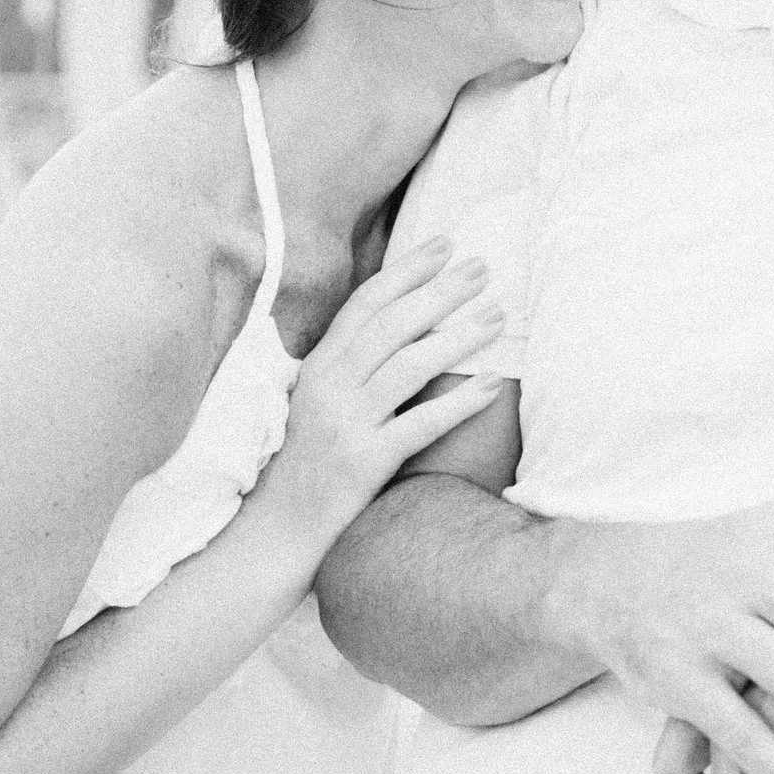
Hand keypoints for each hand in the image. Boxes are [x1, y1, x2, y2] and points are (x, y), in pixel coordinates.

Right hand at [255, 240, 505, 538]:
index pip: (365, 304)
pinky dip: (457, 403)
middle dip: (440, 291)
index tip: (444, 245)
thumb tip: (404, 324)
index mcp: (319, 366)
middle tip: (483, 267)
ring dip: (457, 337)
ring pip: (408, 367)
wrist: (276, 527)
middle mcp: (330, 386)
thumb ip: (350, 364)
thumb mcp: (317, 401)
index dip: (406, 271)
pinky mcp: (363, 462)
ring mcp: (346, 423)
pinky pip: (419, 425)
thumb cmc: (306, 461)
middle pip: (392, 325)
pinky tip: (491, 385)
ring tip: (497, 317)